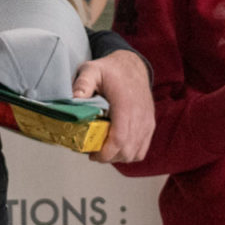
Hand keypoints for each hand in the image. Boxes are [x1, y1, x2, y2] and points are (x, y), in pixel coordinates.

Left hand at [75, 49, 153, 164]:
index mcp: (125, 104)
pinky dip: (129, 154)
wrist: (132, 67)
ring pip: (135, 153)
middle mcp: (140, 116)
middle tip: (93, 153)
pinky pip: (142, 149)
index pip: (120, 138)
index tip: (92, 155)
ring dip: (118, 157)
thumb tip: (74, 99)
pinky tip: (116, 147)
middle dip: (108, 157)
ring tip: (103, 150)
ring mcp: (147, 122)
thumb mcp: (92, 70)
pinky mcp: (150, 126)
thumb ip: (83, 83)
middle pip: (127, 150)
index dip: (106, 152)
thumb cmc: (111, 70)